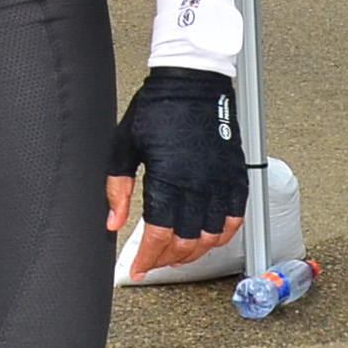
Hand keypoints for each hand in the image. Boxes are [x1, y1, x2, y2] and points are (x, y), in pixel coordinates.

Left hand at [107, 66, 246, 264]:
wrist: (192, 79)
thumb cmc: (156, 107)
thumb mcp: (124, 146)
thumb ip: (117, 188)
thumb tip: (111, 222)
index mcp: (167, 177)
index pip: (159, 235)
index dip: (147, 258)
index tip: (138, 268)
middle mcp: (198, 183)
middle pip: (187, 241)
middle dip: (168, 259)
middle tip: (155, 262)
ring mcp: (220, 179)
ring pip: (213, 235)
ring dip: (195, 252)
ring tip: (179, 255)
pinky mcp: (236, 173)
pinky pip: (236, 216)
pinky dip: (224, 234)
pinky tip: (209, 237)